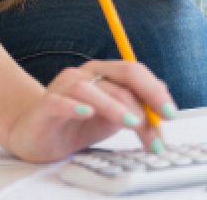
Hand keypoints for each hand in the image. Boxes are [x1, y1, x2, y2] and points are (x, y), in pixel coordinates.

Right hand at [4, 60, 176, 162]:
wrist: (36, 135)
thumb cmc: (76, 124)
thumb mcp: (114, 119)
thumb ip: (136, 111)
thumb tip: (163, 111)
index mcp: (105, 73)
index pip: (135, 73)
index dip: (155, 91)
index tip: (170, 113)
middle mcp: (86, 74)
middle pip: (120, 76)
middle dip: (143, 99)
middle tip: (156, 122)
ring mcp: (64, 87)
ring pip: (93, 89)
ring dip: (115, 107)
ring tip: (132, 124)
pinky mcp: (45, 105)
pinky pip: (60, 102)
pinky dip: (74, 106)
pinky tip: (87, 113)